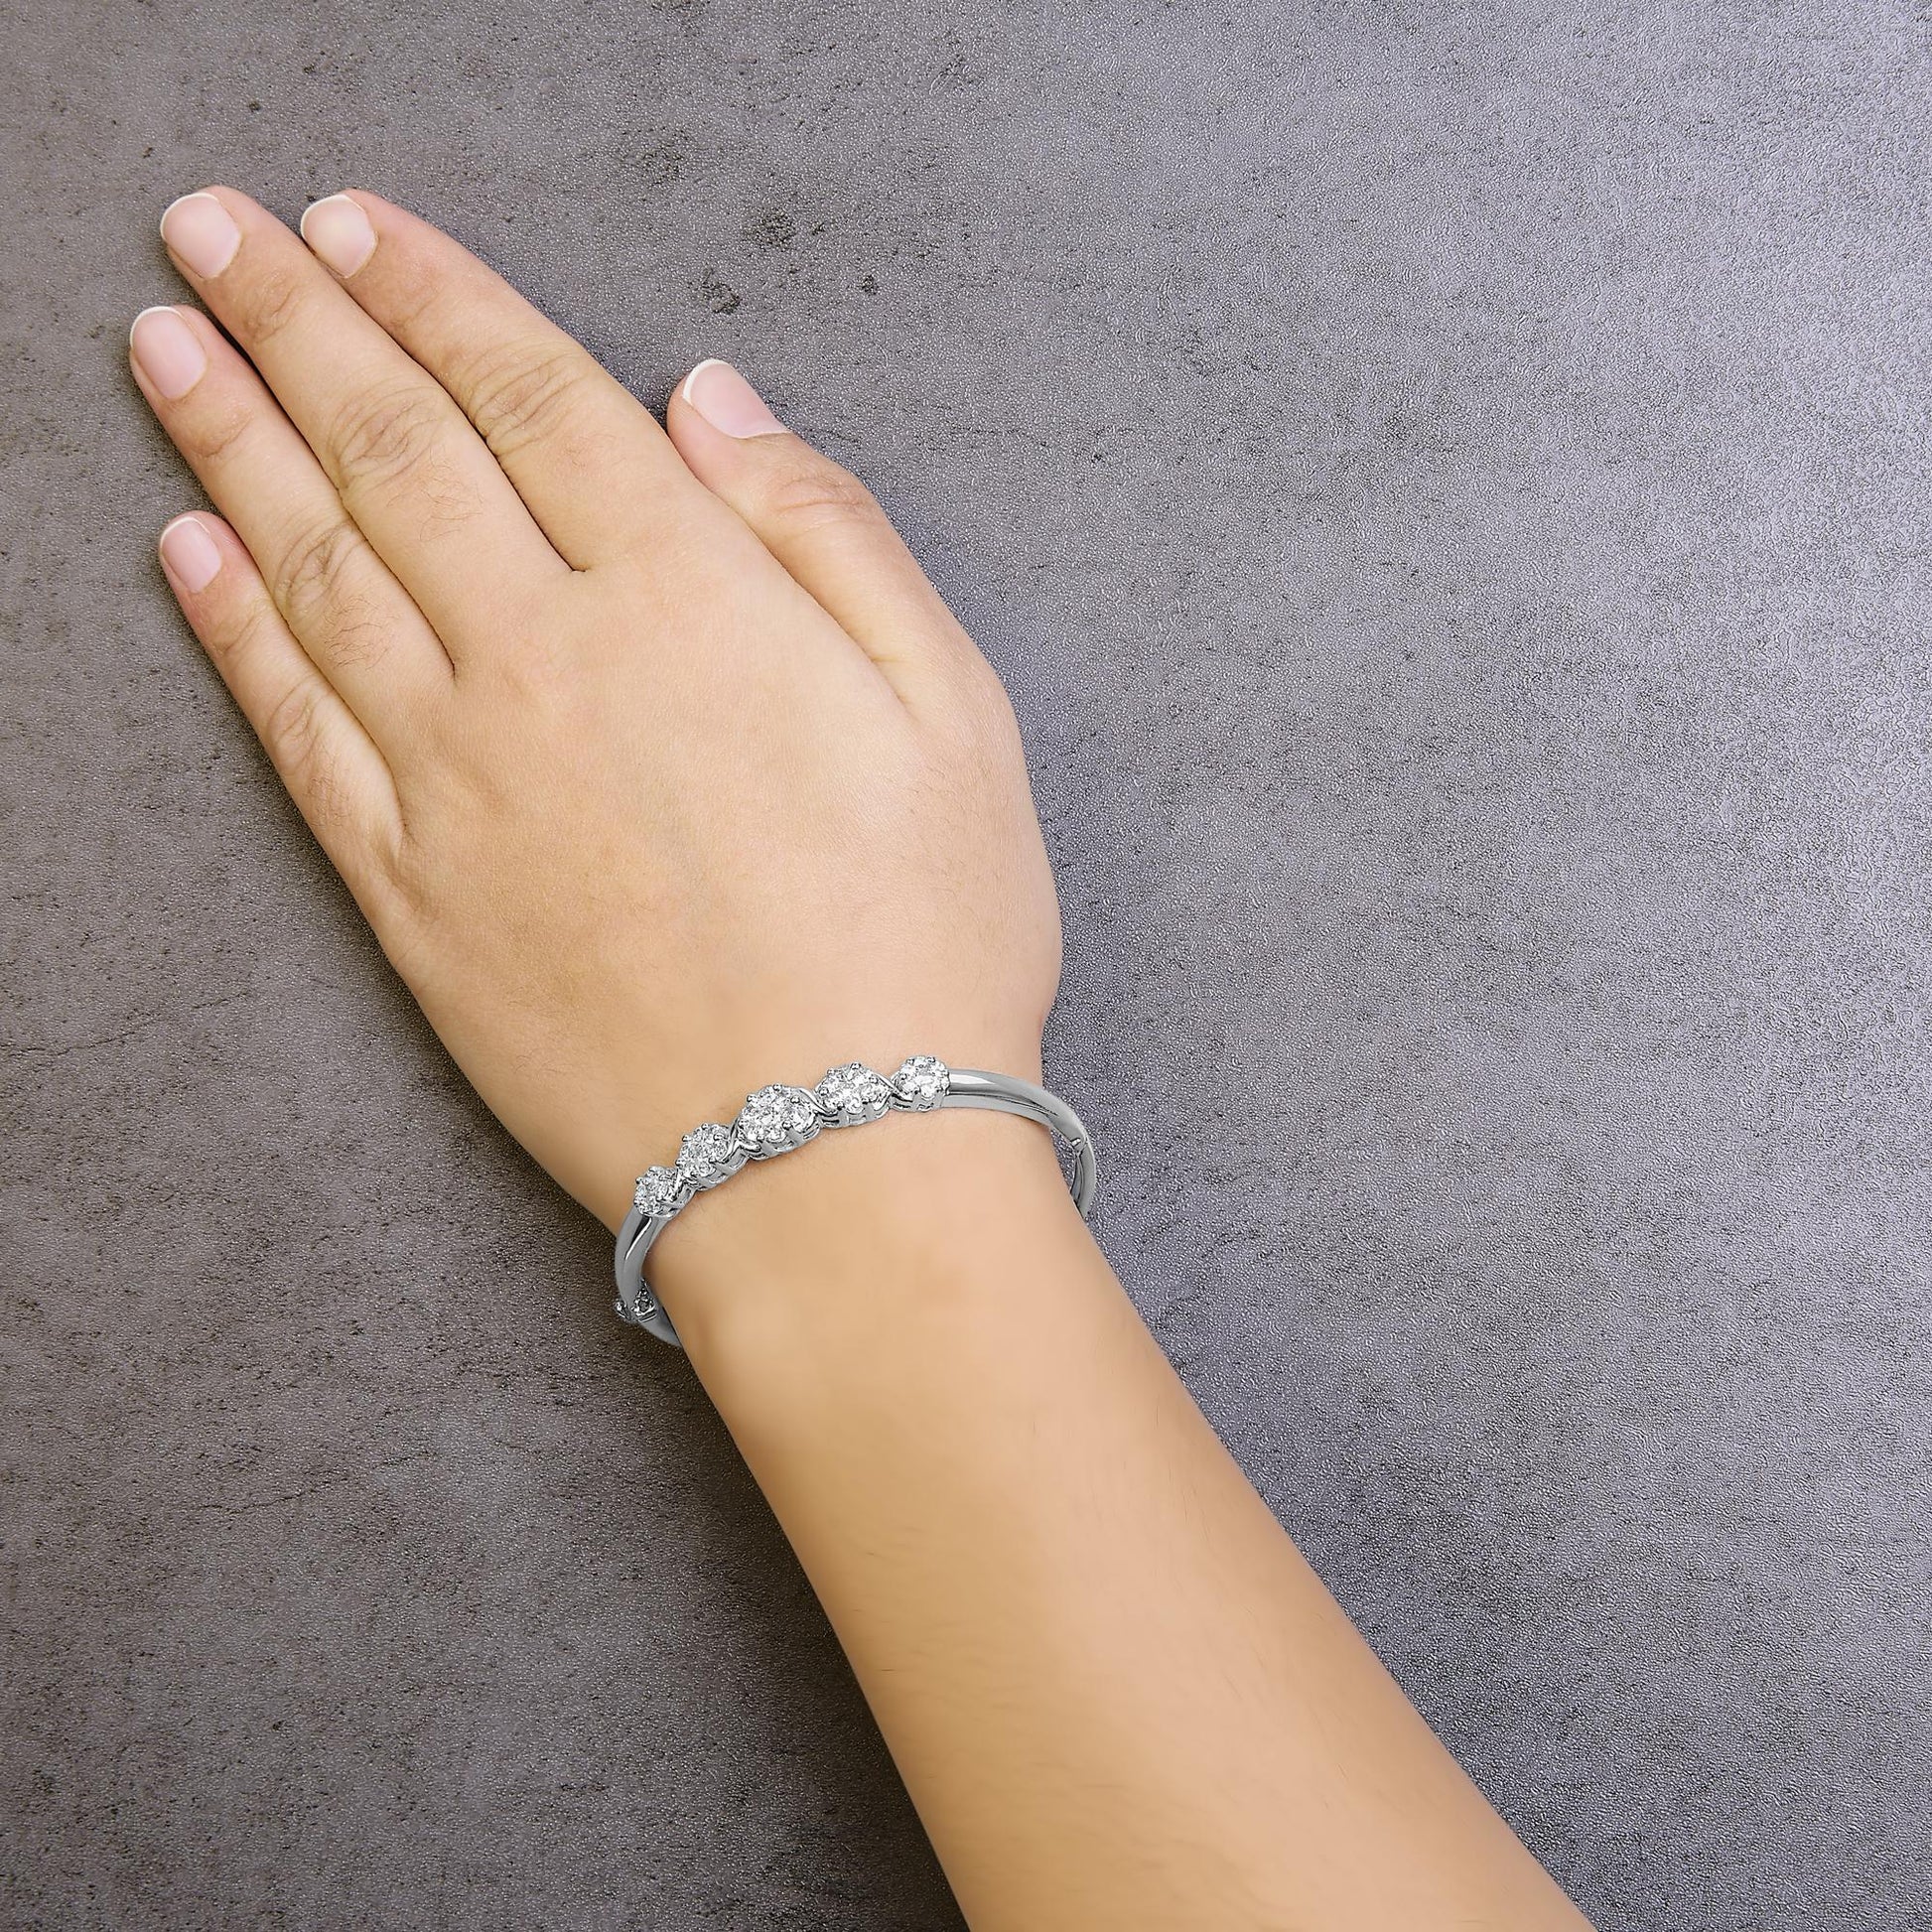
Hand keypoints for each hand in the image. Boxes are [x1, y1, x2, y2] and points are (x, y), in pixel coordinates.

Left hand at [131, 187, 1061, 1236]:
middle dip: (291, 320)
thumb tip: (714, 403)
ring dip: (225, 440)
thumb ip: (828, 532)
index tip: (355, 225)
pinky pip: (296, 732)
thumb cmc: (927, 939)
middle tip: (211, 229)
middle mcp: (549, 661)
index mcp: (690, 597)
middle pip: (393, 450)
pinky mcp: (411, 894)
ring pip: (315, 569)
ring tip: (162, 346)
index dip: (436, 295)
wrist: (832, 1162)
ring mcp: (460, 779)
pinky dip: (230, 632)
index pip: (530, 397)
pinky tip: (186, 554)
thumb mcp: (954, 708)